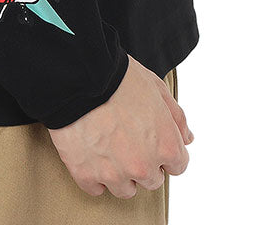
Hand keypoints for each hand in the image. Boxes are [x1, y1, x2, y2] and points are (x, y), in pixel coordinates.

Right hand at [48, 55, 192, 198]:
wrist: (79, 77)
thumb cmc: (118, 78)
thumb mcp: (156, 88)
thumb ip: (176, 117)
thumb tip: (186, 138)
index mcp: (165, 145)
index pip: (177, 165)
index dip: (164, 150)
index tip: (152, 140)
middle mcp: (142, 166)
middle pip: (151, 180)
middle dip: (144, 162)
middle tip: (128, 139)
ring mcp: (114, 174)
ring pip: (125, 189)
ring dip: (121, 173)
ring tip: (108, 148)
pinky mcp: (86, 174)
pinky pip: (96, 188)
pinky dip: (94, 175)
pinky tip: (92, 154)